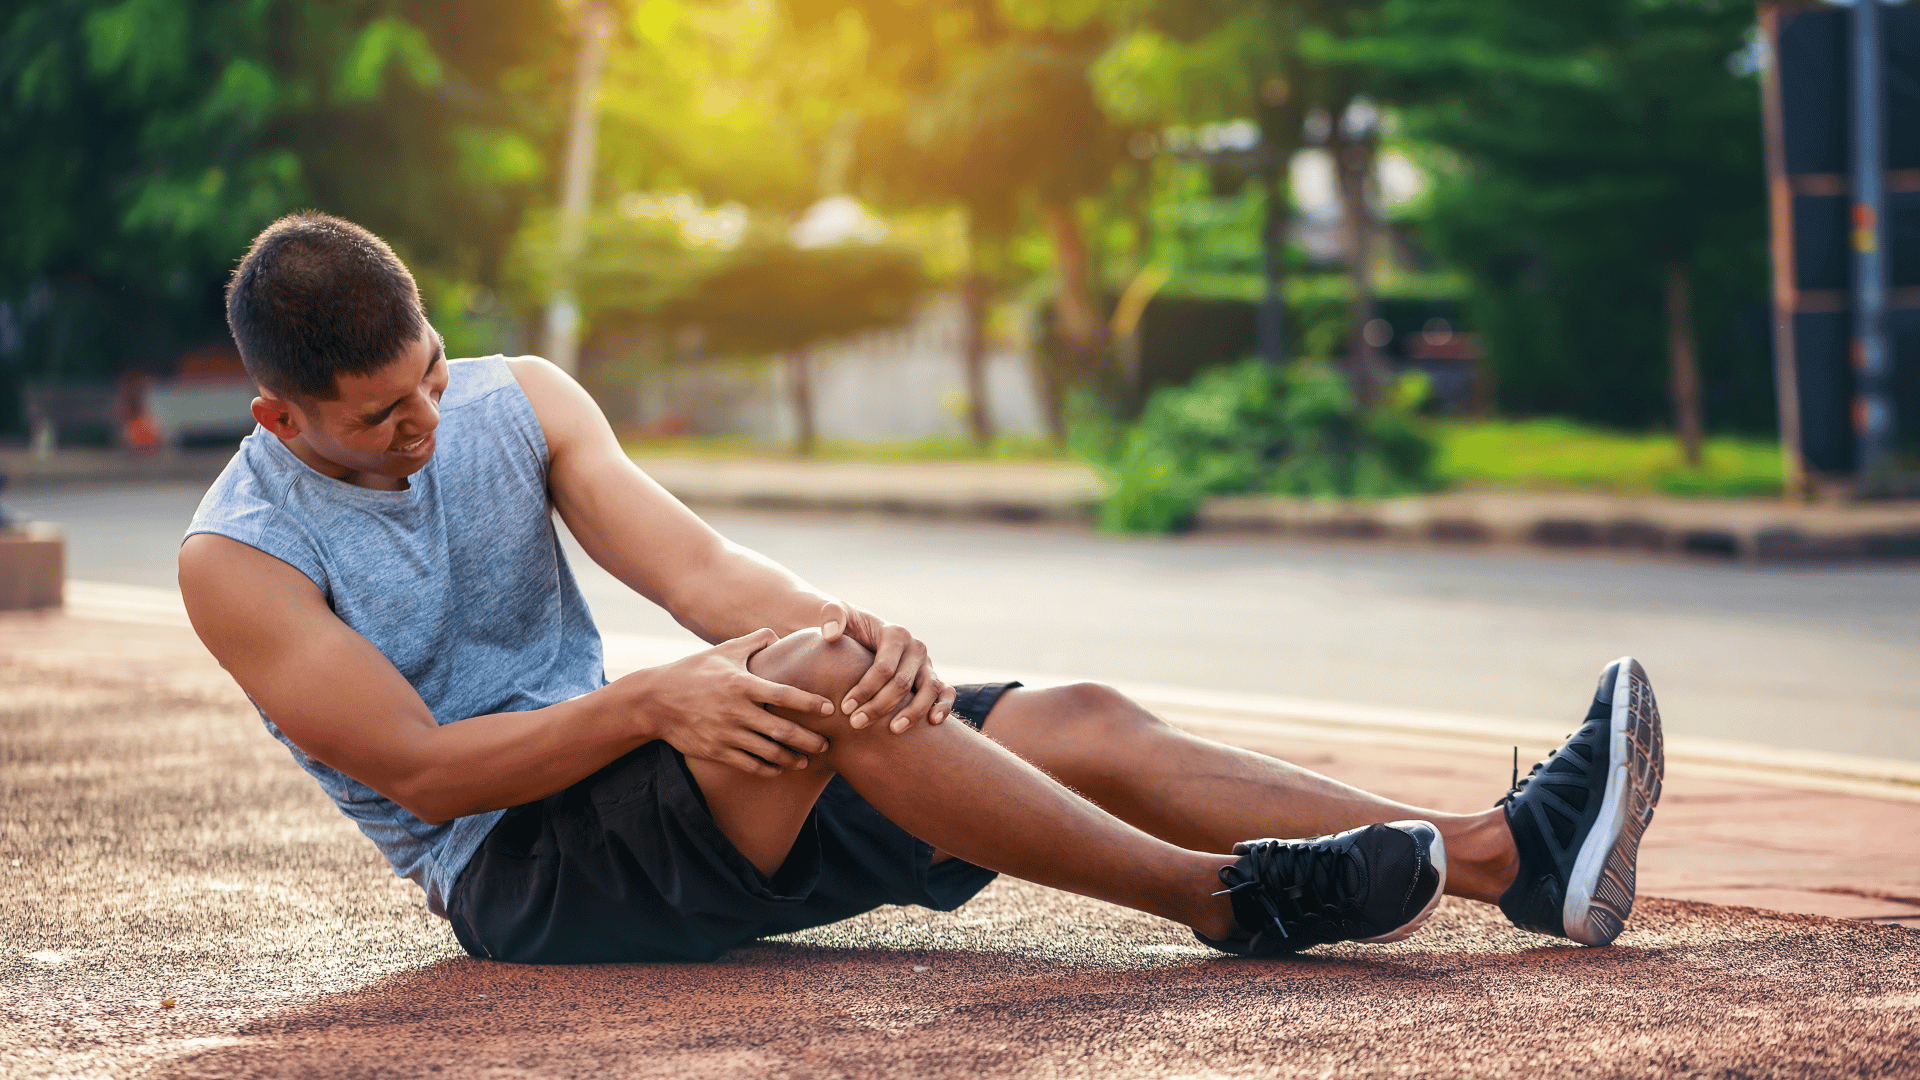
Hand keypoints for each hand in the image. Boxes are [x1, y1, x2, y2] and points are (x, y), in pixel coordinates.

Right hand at [632, 628, 833, 776]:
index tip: (829, 708)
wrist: (654, 701)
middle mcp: (736, 712)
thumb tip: (778, 635)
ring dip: (791, 759)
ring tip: (807, 760)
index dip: (809, 703)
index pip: (784, 695)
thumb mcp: (722, 651)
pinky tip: (780, 768)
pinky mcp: (716, 752)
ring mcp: (726, 734)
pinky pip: (749, 765)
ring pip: (768, 753)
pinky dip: (768, 769)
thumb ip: (753, 641)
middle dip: (809, 740)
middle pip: (782, 730)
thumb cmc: (693, 671)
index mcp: (741, 684)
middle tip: (827, 744)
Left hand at [820, 601, 955, 733]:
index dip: (865, 689)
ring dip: (913, 713)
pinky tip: (932, 723)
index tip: (845, 707)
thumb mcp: (836, 613)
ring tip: (893, 730)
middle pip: (902, 683)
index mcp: (895, 633)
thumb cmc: (848, 626)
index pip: (884, 667)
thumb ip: (830, 615)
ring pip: (929, 689)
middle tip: (856, 723)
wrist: (863, 632)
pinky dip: (943, 706)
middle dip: (879, 706)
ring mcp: (927, 663)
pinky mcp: (932, 677)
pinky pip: (946, 691)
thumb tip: (830, 634)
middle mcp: (915, 647)